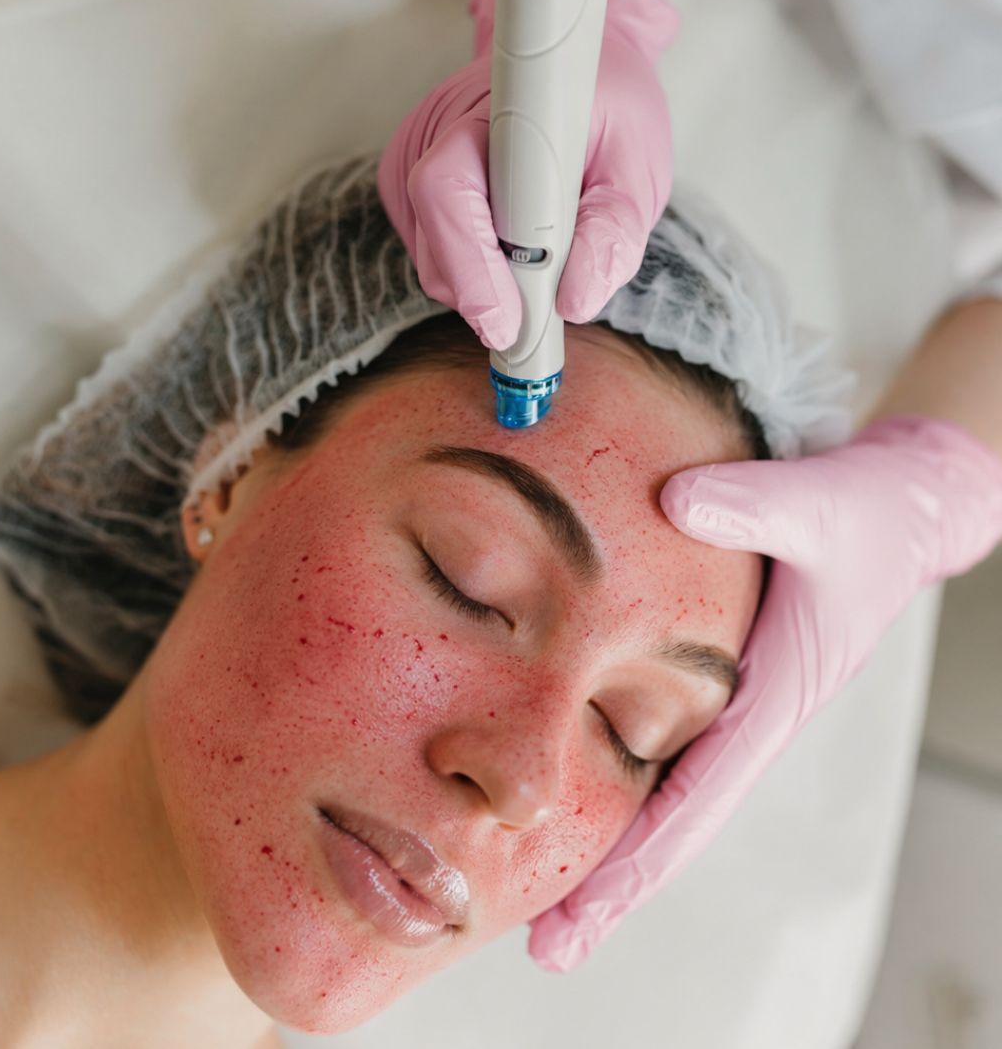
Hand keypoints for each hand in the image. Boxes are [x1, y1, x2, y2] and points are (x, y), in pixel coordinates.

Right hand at [377, 0, 677, 350]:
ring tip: (541, 261)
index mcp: (489, 109)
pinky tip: (511, 245)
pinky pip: (431, 252)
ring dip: (485, 284)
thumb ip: (614, 231)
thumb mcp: (638, 161)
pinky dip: (473, 269)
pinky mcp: (405, 183)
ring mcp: (411, 158)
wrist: (571, 61)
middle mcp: (433, 131)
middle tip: (541, 320)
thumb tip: (577, 302)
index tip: (510, 324)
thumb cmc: (609, 105)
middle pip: (435, 244)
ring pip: (432, 260)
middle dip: (487, 293)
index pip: (448, 192)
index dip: (474, 267)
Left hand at [527, 415, 1001, 972]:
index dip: (634, 864)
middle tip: (548, 944)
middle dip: (613, 885)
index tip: (579, 918)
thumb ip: (751, 505)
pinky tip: (581, 788)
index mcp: (774, 699)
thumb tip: (673, 502)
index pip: (695, 802)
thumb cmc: (867, 515)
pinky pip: (667, 738)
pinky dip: (624, 775)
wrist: (898, 506)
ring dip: (615, 841)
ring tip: (552, 897)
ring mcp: (735, 701)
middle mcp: (749, 715)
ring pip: (667, 785)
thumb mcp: (816, 504)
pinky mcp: (722, 672)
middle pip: (673, 819)